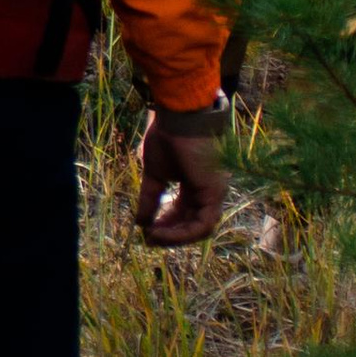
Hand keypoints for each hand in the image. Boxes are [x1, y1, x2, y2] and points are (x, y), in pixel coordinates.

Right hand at [134, 111, 227, 249]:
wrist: (179, 117)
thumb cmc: (168, 138)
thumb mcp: (154, 175)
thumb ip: (150, 198)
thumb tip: (140, 222)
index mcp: (195, 184)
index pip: (184, 212)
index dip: (166, 225)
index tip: (146, 230)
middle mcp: (208, 190)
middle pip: (193, 223)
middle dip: (170, 234)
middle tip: (149, 238)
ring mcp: (215, 192)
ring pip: (200, 229)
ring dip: (176, 237)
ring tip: (153, 237)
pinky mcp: (215, 193)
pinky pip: (202, 225)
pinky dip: (182, 233)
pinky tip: (161, 231)